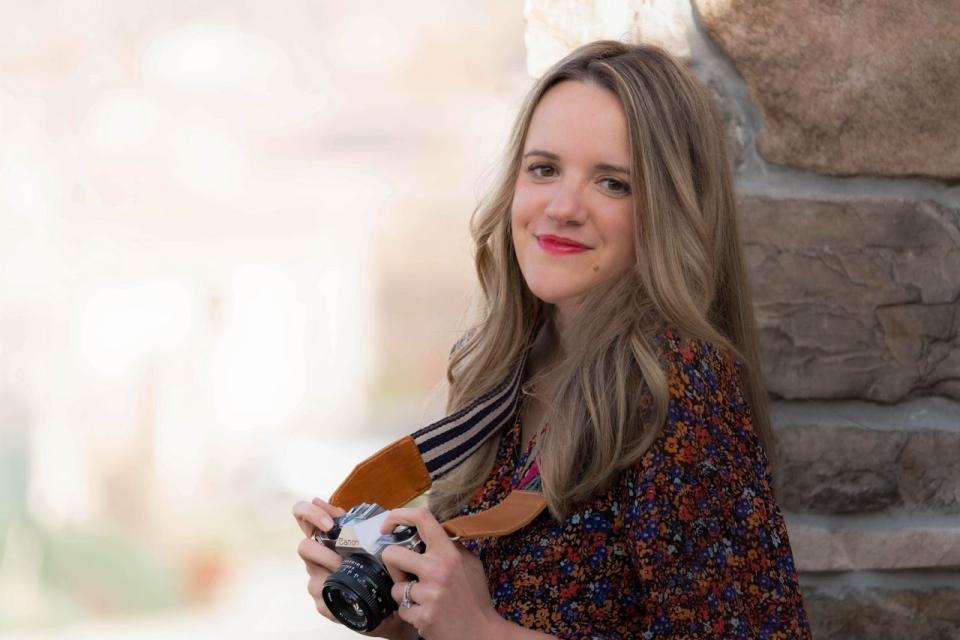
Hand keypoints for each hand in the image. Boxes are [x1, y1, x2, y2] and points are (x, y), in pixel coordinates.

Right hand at [293, 498, 416, 639]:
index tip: (329, 524)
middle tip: (343, 560)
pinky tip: (355, 598)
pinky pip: (325, 603)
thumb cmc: (373, 561)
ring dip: (336, 576)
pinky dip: (343, 598)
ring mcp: (315, 581)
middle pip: (304, 547)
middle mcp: (314, 558)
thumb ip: (349, 520)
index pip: (300, 514)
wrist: (385, 597)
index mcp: (322, 536)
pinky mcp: (322, 604)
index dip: (309, 514)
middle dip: (325, 553)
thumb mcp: (365, 537)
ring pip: (315, 577)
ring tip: (355, 579)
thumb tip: (325, 500)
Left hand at [380, 507, 504, 639]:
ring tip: (423, 600)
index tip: (389, 524)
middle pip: (391, 554)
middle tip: (403, 574)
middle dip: (392, 564)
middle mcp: (437, 569)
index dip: (399, 515)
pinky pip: (402, 610)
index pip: (422, 518)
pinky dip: (411, 613)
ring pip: (395, 588)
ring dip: (405, 595)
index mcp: (448, 553)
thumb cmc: (475, 598)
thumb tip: (428, 533)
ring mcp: (429, 594)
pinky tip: (426, 614)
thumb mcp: (470, 563)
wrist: (482, 633)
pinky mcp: (422, 616)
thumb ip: (450, 547)